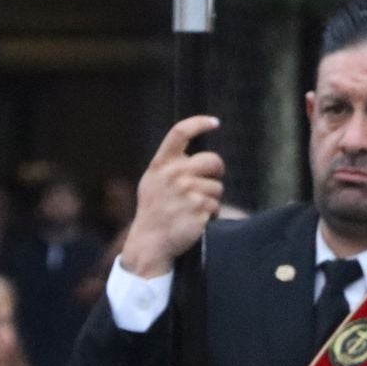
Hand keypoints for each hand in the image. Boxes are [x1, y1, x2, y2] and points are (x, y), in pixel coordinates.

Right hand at [118, 115, 223, 279]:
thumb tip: (198, 154)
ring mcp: (187, 192)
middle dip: (215, 172)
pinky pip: (216, 206)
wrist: (149, 242)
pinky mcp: (199, 209)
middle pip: (213, 161)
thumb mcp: (153, 182)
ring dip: (210, 199)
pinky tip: (194, 220)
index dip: (199, 123)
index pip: (180, 133)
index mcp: (161, 165)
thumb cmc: (154, 210)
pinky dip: (210, 214)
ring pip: (217, 187)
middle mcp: (173, 175)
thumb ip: (171, 166)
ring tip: (190, 209)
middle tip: (205, 184)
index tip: (214, 122)